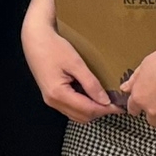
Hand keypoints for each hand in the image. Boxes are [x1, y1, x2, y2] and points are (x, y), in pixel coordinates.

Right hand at [22, 5, 116, 121]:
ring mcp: (50, 100)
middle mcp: (53, 101)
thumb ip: (91, 84)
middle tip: (116, 103)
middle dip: (100, 112)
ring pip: (76, 115)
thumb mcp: (75, 63)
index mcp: (58, 94)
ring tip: (106, 101)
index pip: (88, 109)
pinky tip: (91, 96)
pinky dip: (83, 106)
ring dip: (92, 111)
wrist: (34, 38)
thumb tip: (105, 101)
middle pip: (82, 116)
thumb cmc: (54, 47)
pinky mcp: (50, 95)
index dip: (106, 109)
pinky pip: (70, 108)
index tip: (121, 106)